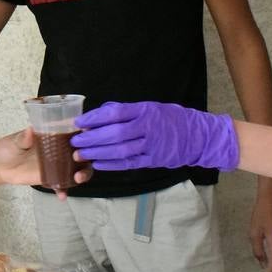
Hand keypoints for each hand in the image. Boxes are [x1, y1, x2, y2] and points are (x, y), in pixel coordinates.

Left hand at [0, 127, 90, 197]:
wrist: (0, 166)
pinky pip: (62, 185)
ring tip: (78, 180)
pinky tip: (62, 196)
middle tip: (79, 160)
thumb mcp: (16, 141)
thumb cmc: (9, 148)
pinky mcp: (51, 178)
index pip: (73, 133)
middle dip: (86, 157)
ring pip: (76, 169)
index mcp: (53, 136)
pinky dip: (64, 190)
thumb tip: (30, 130)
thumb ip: (24, 138)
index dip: (84, 134)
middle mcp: (59, 150)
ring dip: (82, 174)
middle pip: (80, 153)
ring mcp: (57, 165)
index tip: (89, 137)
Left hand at [71, 102, 238, 170]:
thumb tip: (98, 115)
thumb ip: (125, 110)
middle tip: (75, 142)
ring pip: (120, 151)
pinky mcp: (154, 160)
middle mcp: (148, 127)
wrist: (196, 135)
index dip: (94, 118)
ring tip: (81, 155)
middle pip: (114, 134)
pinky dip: (112, 165)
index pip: (115, 113)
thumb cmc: (167, 118)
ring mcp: (152, 145)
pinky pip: (130, 163)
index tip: (78, 123)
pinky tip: (98, 164)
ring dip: (98, 154)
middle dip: (91, 139)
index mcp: (145, 110)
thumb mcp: (148, 107)